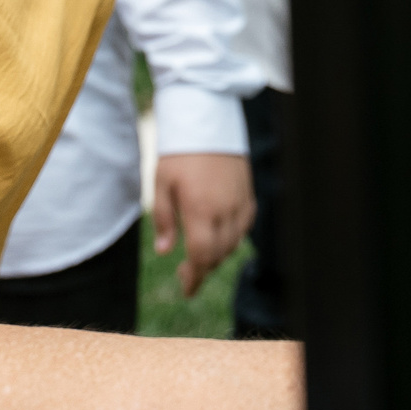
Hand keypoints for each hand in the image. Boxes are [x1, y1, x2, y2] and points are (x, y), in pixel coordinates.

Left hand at [154, 151, 254, 297]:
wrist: (207, 120)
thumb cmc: (179, 152)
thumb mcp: (161, 183)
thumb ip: (164, 220)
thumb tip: (165, 252)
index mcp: (200, 209)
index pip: (201, 255)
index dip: (194, 277)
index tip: (186, 289)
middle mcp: (224, 209)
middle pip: (219, 254)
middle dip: (203, 268)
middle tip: (186, 273)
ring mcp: (239, 201)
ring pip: (234, 243)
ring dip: (217, 254)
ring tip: (200, 253)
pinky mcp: (248, 193)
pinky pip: (245, 226)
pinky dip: (233, 237)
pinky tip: (220, 235)